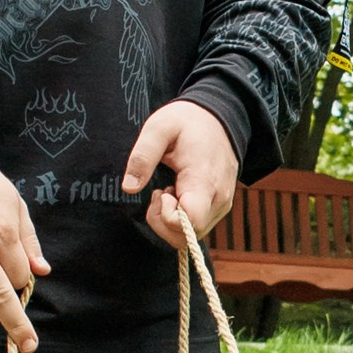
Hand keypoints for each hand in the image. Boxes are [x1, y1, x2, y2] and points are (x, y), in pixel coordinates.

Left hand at [122, 99, 238, 251]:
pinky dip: (181, 218)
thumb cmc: (188, 121)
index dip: (166, 217)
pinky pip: (198, 227)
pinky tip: (177, 194)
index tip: (160, 191)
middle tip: (159, 193)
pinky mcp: (220, 206)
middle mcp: (218, 198)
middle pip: (188, 236)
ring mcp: (222, 204)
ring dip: (171, 221)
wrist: (221, 117)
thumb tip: (129, 188)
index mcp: (204, 179)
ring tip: (168, 190)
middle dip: (164, 221)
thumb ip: (142, 157)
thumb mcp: (159, 127)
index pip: (189, 222)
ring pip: (193, 235)